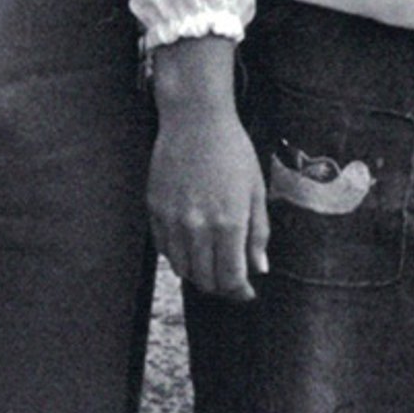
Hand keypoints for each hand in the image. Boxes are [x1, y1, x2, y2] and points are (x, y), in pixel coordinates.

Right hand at [147, 37, 268, 299]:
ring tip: (211, 264)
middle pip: (205, 279)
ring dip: (198, 273)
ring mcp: (172, 220)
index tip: (247, 293)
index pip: (231, 279)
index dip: (240, 292)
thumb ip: (258, 233)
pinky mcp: (153, 210)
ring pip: (182, 269)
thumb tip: (259, 269)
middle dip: (221, 286)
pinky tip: (191, 245)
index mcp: (229, 223)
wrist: (195, 119)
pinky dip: (178, 255)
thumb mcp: (255, 190)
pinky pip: (164, 249)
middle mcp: (197, 227)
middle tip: (231, 281)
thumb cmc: (232, 151)